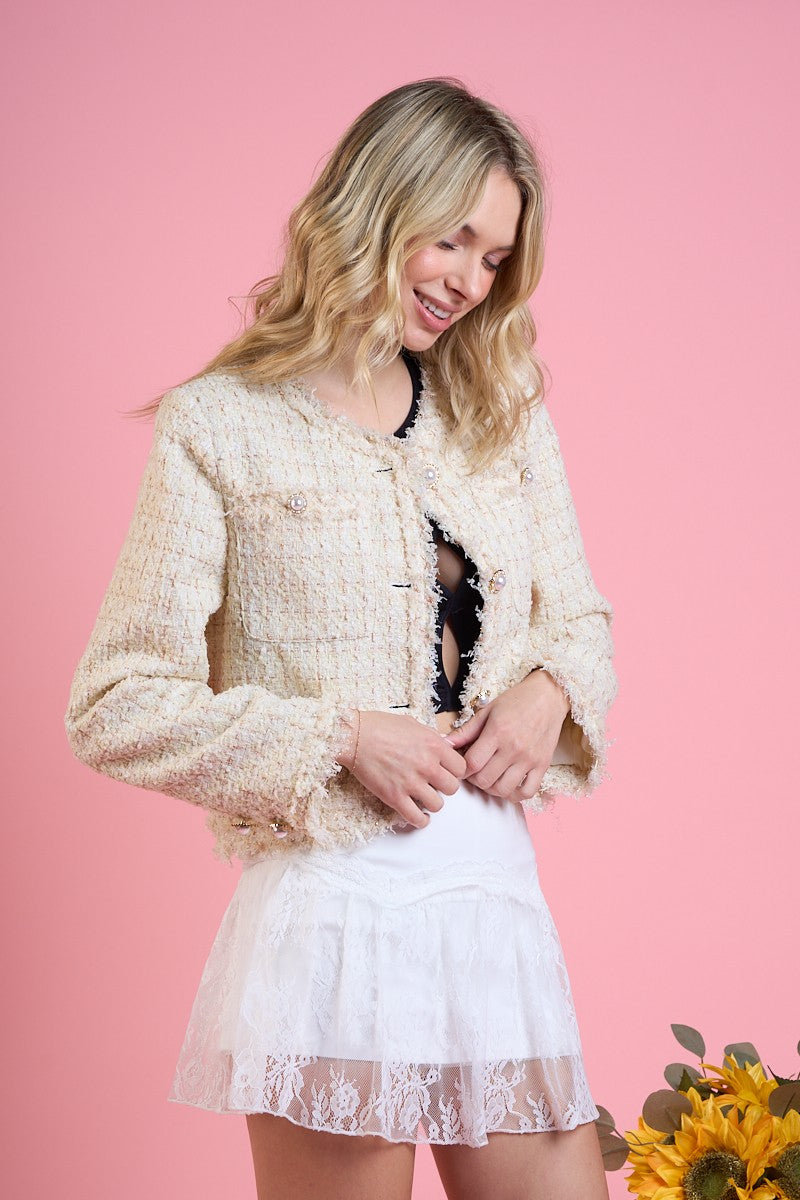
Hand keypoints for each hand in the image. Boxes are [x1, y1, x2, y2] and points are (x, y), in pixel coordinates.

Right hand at [337, 710, 467, 828]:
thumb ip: (432, 737)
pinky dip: (420, 820)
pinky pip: (417, 818)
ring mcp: (411, 783)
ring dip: (432, 803)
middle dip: (444, 787)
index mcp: (434, 745)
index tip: (447, 772)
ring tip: (423, 798)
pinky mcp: (395, 797)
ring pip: (437, 805)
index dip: (454, 771)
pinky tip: (418, 816)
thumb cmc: (380, 726)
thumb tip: (445, 747)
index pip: (461, 767)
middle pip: (452, 788)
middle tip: (434, 784)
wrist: (354, 736)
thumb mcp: (413, 724)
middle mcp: (427, 765)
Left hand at [443, 671, 569, 801]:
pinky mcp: (543, 765)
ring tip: (490, 778)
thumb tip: (445, 744)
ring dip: (492, 788)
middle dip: (474, 779)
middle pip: (485, 780)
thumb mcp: (487, 711)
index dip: (462, 770)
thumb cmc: (516, 701)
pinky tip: (508, 785)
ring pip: (504, 789)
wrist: (548, 697)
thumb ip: (466, 730)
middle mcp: (514, 748)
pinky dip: (515, 795)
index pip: (472, 763)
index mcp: (497, 732)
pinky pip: (527, 792)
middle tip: (475, 772)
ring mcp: (530, 759)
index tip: (462, 767)